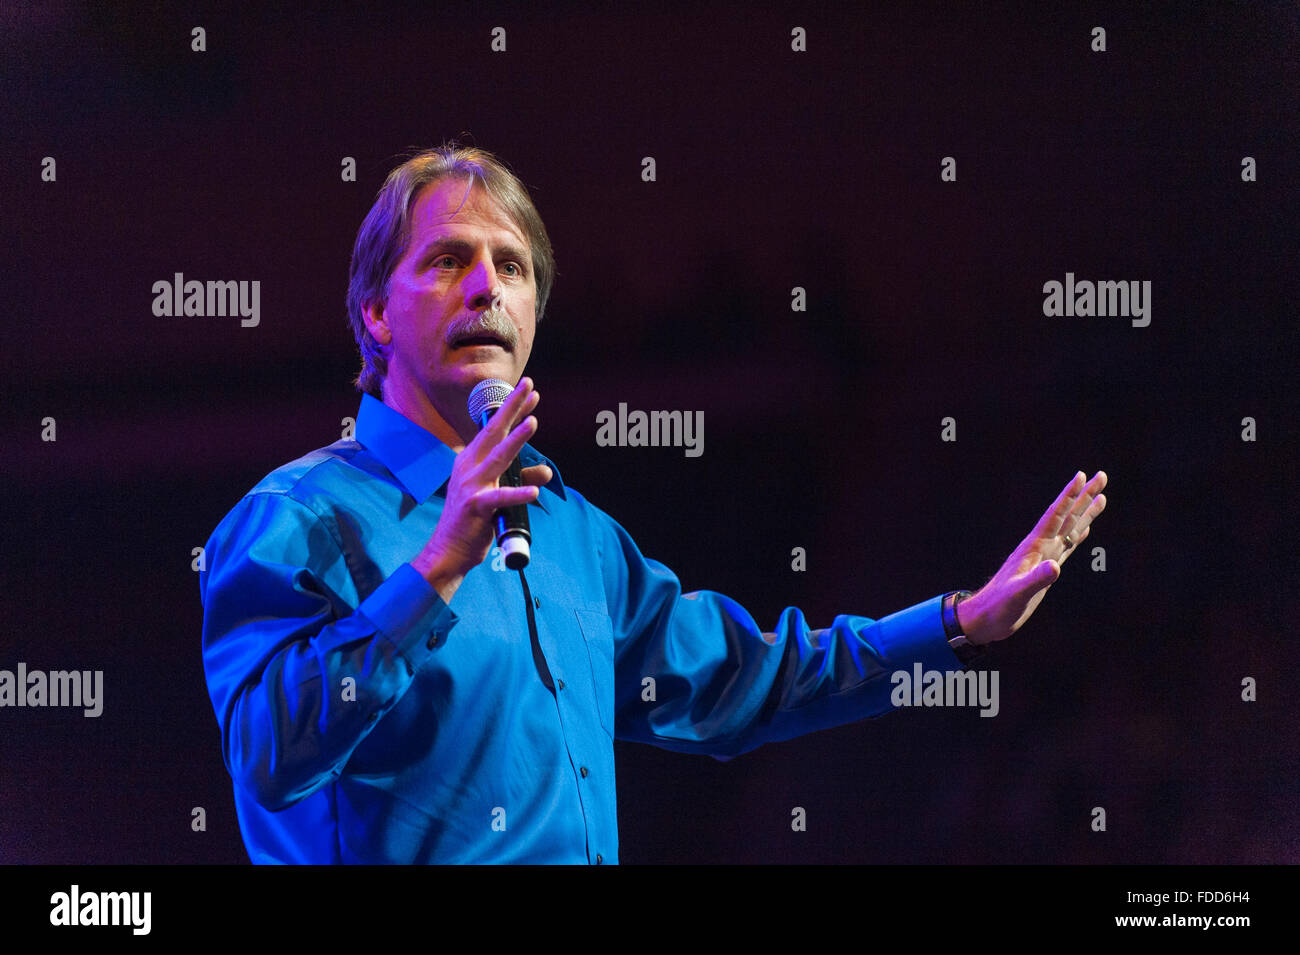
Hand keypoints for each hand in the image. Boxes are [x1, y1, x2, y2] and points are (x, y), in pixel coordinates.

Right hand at [411, 378, 552, 600]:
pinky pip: (501, 498)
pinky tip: (535, 490)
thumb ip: (521, 480)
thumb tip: (547, 472)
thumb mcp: (498, 494)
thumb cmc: (472, 521)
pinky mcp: (476, 507)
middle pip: (493, 432)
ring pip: (499, 458)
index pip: (494, 428)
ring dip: (516, 439)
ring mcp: (471, 485)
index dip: (512, 409)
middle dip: (512, 408)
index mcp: (471, 460)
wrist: (448, 551)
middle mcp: (468, 466)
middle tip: (529, 386)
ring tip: (533, 422)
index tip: (529, 389)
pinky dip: (518, 493)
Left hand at [958, 470, 1107, 645]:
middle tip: (1101, 475)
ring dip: (1085, 512)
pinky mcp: (1046, 569)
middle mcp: (1040, 548)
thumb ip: (1036, 580)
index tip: (1081, 476)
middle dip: (1084, 496)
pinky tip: (1085, 527)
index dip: (1068, 497)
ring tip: (1101, 495)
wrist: (986, 618)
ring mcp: (1044, 557)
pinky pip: (1067, 546)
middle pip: (1067, 516)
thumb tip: (1056, 566)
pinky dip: (1078, 535)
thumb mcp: (1018, 594)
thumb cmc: (999, 607)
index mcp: (1034, 548)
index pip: (1055, 517)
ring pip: (1070, 528)